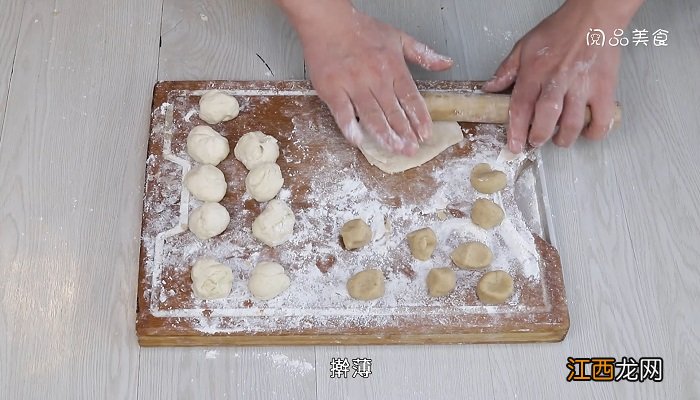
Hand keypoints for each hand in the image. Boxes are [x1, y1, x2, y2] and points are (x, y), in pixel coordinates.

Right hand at [282, 1, 452, 154]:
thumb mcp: (398, 37)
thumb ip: (423, 53)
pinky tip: (359, 141)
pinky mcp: (333, 90)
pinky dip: (350, 128)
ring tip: (394, 149)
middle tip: (412, 149)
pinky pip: (343, 114)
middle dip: (405, 133)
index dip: (419, 118)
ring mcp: (353, 85)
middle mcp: (375, 77)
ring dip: (385, 136)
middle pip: (393, 111)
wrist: (327, 21)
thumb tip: (446, 63)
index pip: (410, 97)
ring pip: (372, 116)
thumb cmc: (360, 29)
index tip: (425, 133)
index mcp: (392, 66)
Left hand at [483, 0, 641, 151]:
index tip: (514, 146)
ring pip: (573, 123)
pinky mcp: (604, 88)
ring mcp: (583, 86)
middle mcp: (558, 81)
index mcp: (535, 72)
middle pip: (546, 118)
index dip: (516, 130)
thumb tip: (489, 89)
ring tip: (559, 139)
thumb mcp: (524, 46)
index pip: (521, 106)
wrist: (594, 15)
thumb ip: (506, 70)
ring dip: (564, 138)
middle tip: (536, 141)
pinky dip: (594, 132)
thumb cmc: (559, 30)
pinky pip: (601, 118)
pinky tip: (586, 132)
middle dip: (539, 136)